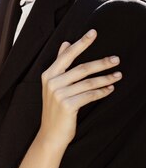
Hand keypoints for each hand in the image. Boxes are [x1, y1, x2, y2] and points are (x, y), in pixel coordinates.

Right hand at [40, 29, 121, 147]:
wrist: (51, 134)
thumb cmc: (55, 108)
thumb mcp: (54, 85)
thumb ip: (60, 63)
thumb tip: (66, 43)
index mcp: (48, 75)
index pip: (67, 55)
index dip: (81, 43)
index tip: (94, 33)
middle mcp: (52, 83)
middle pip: (81, 68)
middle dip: (101, 63)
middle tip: (116, 59)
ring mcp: (59, 94)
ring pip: (88, 82)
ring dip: (105, 78)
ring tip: (118, 75)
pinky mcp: (68, 106)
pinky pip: (90, 95)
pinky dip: (102, 92)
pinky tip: (110, 89)